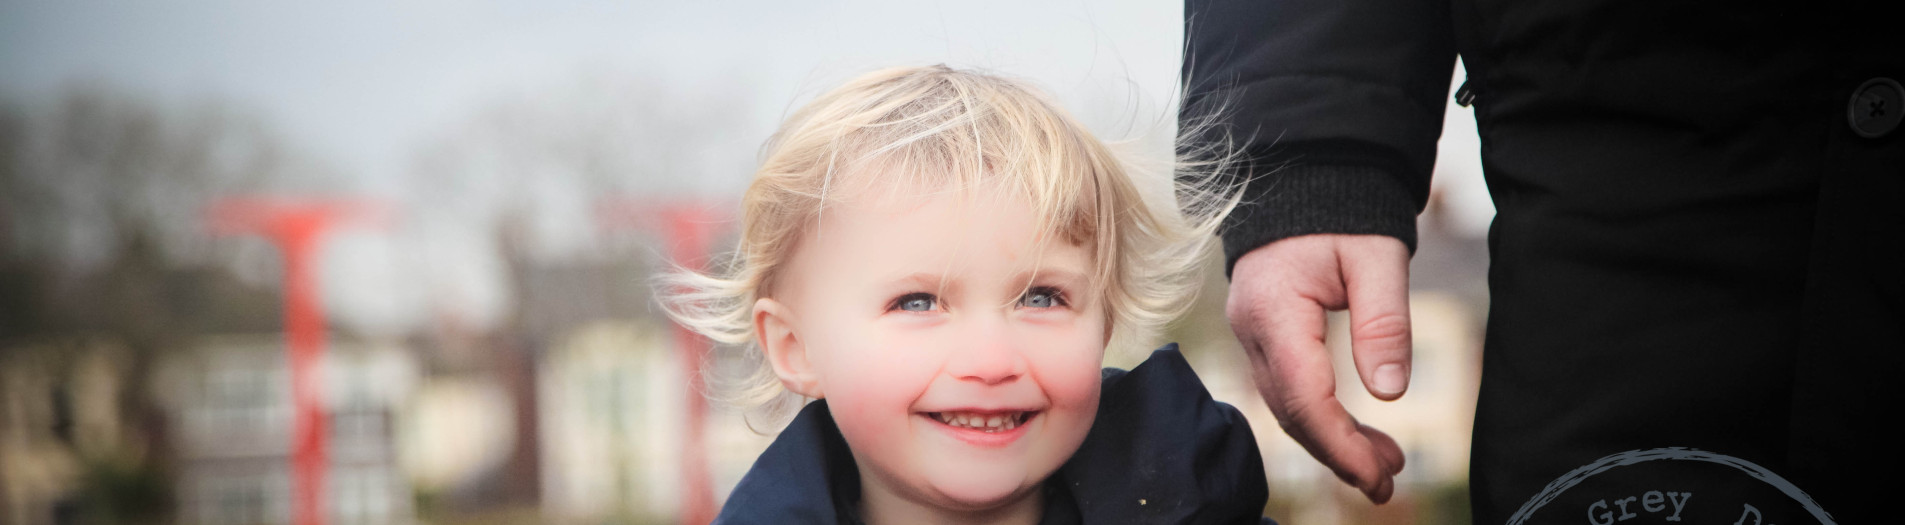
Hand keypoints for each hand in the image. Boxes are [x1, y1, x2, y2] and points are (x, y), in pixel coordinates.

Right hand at [1227, 234, 1410, 502]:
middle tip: (1388, 482)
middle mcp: (1250, 329)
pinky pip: (1284, 388)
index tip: (1380, 475)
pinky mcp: (1261, 335)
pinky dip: (1318, 416)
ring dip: (1330, 440)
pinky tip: (1353, 432)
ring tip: (1383, 463)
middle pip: (1289, 412)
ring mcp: (1250, 333)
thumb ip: (1383, 323)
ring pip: (1285, 405)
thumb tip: (1391, 393)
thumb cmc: (1340, 210)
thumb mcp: (1376, 258)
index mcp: (1275, 310)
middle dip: (1338, 454)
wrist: (1303, 174)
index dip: (1341, 444)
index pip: (1305, 397)